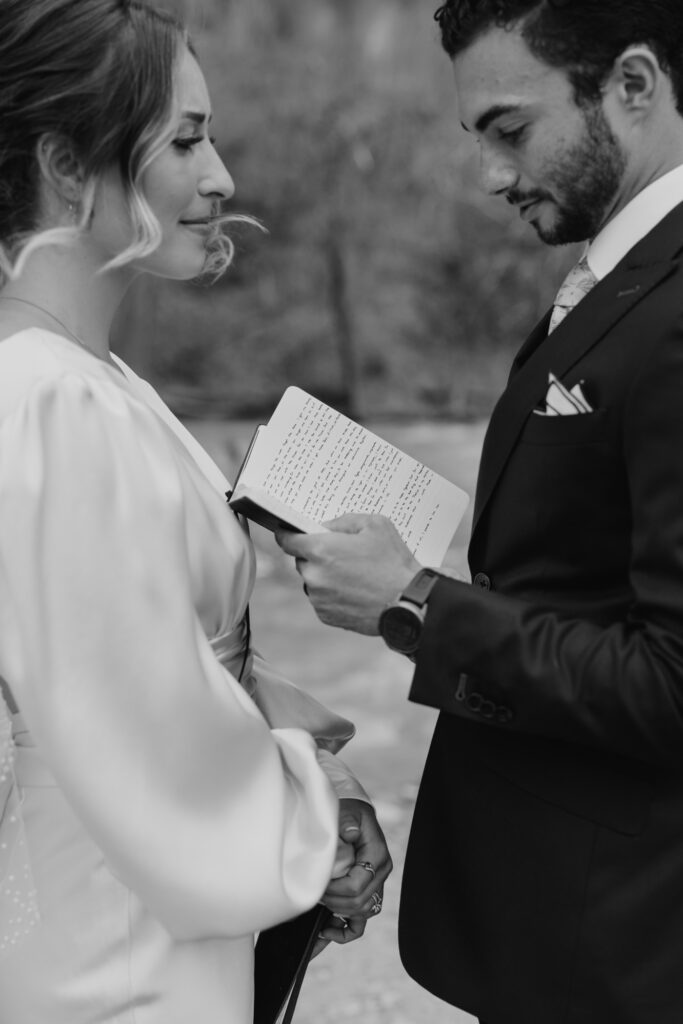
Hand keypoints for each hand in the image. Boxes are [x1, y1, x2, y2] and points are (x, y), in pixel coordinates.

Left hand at [275, 513, 420, 634]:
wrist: (407, 603)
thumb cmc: (393, 562)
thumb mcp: (375, 525)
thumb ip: (343, 521)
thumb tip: (325, 527)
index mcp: (321, 550)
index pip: (286, 540)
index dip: (288, 534)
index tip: (290, 533)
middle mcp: (314, 575)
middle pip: (301, 560)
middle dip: (316, 555)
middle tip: (342, 554)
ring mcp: (318, 599)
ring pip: (312, 581)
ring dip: (324, 576)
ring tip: (354, 575)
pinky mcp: (326, 616)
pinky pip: (321, 599)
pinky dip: (332, 594)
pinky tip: (355, 591)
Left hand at [311, 798, 392, 957]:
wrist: (355, 816)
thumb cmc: (349, 814)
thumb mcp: (348, 813)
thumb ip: (348, 822)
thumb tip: (351, 833)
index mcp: (377, 855)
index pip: (357, 885)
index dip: (335, 889)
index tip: (319, 882)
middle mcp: (381, 873)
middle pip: (359, 903)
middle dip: (333, 901)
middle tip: (315, 891)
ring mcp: (377, 885)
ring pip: (362, 913)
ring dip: (338, 912)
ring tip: (319, 902)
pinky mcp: (369, 893)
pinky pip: (362, 923)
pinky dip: (346, 931)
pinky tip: (327, 930)